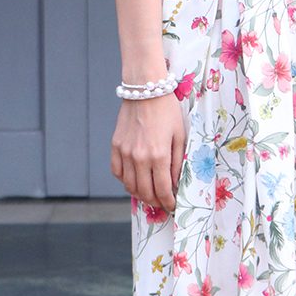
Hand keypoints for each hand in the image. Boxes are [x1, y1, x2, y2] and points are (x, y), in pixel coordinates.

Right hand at [112, 93, 184, 213]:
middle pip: (145, 192)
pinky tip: (134, 180)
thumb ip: (178, 162)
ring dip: (140, 194)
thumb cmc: (167, 111)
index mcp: (159, 155)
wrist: (146, 89)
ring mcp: (125, 152)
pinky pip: (117, 172)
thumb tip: (176, 184)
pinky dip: (125, 181)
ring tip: (149, 194)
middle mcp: (140, 157)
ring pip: (129, 185)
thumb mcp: (180, 136)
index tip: (173, 206)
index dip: (169, 202)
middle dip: (155, 202)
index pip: (163, 190)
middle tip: (162, 203)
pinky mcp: (115, 146)